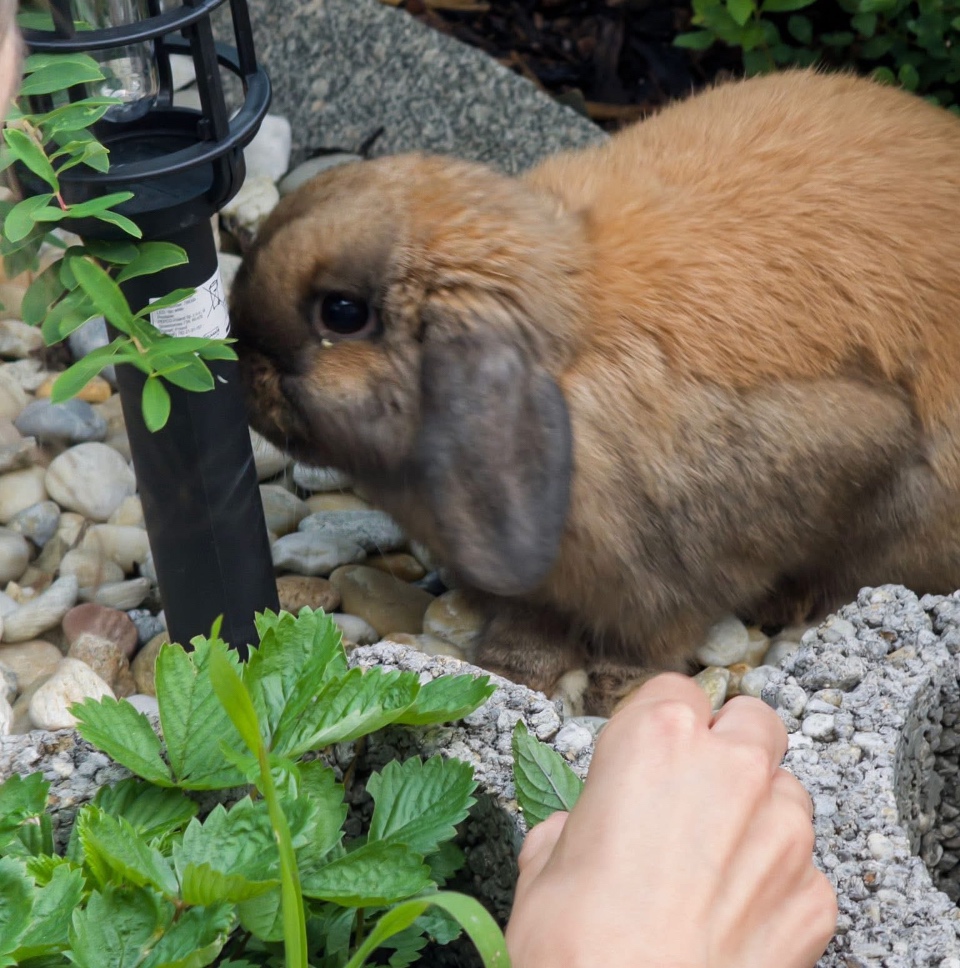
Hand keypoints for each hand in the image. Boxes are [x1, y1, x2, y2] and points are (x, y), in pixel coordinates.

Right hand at [506, 673, 836, 967]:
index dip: (663, 720)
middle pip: (754, 721)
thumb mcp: (544, 858)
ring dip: (760, 813)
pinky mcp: (815, 897)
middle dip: (731, 747)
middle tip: (699, 791)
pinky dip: (779, 885)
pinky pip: (806, 869)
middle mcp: (729, 769)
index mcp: (655, 739)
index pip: (678, 688)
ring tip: (717, 863)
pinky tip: (736, 917)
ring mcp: (783, 832)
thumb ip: (578, 818)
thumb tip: (583, 828)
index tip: (654, 749)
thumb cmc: (575, 942)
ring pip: (787, 791)